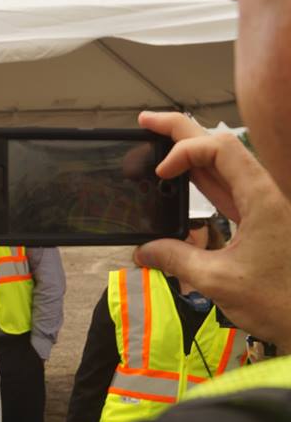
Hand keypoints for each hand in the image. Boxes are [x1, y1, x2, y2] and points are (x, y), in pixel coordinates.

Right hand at [133, 111, 290, 348]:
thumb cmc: (280, 301)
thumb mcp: (219, 281)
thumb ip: (176, 259)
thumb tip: (143, 251)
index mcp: (261, 197)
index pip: (219, 147)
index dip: (184, 151)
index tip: (160, 174)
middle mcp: (262, 193)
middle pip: (219, 145)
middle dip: (180, 130)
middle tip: (145, 121)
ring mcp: (259, 205)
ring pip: (220, 164)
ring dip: (187, 150)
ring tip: (156, 140)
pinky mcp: (255, 219)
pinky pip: (223, 187)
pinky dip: (198, 176)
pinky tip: (179, 177)